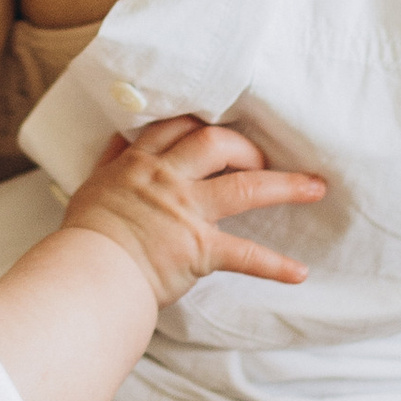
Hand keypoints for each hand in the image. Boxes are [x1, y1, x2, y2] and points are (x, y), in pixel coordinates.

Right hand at [63, 116, 324, 310]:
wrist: (87, 274)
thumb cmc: (85, 238)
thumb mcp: (92, 186)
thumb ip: (111, 162)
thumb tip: (118, 138)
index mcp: (139, 164)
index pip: (179, 128)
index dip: (204, 126)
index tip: (221, 131)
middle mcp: (167, 179)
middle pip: (217, 142)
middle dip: (246, 147)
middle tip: (261, 160)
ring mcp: (186, 212)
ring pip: (245, 186)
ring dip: (286, 186)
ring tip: (315, 188)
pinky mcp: (200, 248)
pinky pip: (246, 255)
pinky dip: (275, 266)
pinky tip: (299, 272)